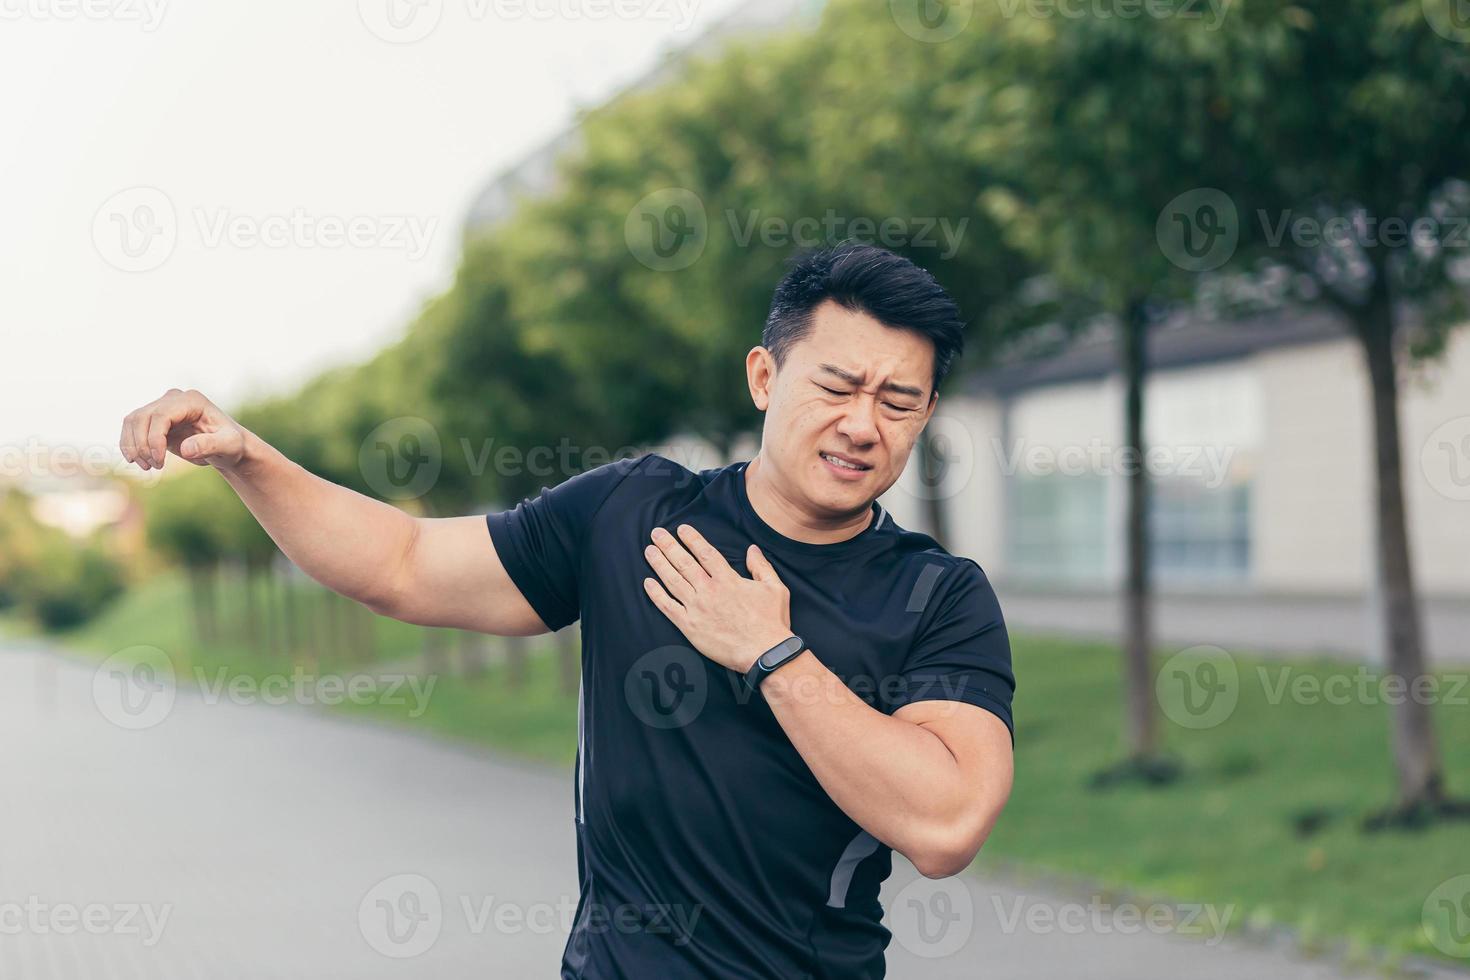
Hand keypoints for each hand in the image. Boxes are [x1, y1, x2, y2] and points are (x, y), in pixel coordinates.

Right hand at [119, 388, 247, 470]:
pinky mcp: (154, 421)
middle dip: (142, 445)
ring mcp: (162, 408)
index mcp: (191, 400)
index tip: (159, 462)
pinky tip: (138, 462)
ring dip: (132, 446)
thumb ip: (210, 445)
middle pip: (141, 417)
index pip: (161, 415)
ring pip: (132, 421)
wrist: (227, 447)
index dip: (154, 439)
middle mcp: (173, 399)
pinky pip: (131, 428)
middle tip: (153, 467)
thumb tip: (186, 448)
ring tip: (147, 467)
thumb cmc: (232, 444)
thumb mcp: (229, 445)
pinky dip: (129, 445)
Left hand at [642, 524, 792, 673]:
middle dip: (668, 546)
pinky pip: (668, 607)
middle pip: (684, 562)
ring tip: (649, 551)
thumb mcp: (775, 588)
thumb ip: (761, 566)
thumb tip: (752, 549)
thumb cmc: (771, 622)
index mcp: (728, 579)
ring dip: (659, 564)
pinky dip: (656, 594)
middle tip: (656, 534)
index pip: (705, 553)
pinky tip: (648, 583)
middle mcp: (709, 590)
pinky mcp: (690, 627)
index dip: (692, 539)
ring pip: (673, 581)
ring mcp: (697, 608)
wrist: (764, 653)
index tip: (681, 529)